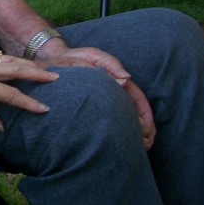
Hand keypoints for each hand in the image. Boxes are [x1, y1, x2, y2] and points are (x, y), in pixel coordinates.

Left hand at [0, 41, 59, 131]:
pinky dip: (16, 59)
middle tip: (57, 78)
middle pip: (18, 70)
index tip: (45, 108)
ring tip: (46, 70)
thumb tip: (1, 126)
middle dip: (39, 74)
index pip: (12, 95)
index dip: (30, 103)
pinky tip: (21, 64)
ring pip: (11, 60)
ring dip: (30, 65)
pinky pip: (2, 56)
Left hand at [35, 45, 155, 148]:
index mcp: (118, 81)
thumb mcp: (93, 57)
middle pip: (136, 113)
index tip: (148, 130)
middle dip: (144, 129)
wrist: (56, 61)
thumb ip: (110, 64)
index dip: (146, 116)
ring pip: (125, 119)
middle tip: (145, 145)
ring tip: (137, 148)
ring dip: (134, 133)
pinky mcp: (95, 106)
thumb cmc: (75, 58)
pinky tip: (118, 142)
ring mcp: (106, 100)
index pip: (138, 100)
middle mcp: (115, 92)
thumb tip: (127, 79)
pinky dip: (118, 131)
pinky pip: (110, 121)